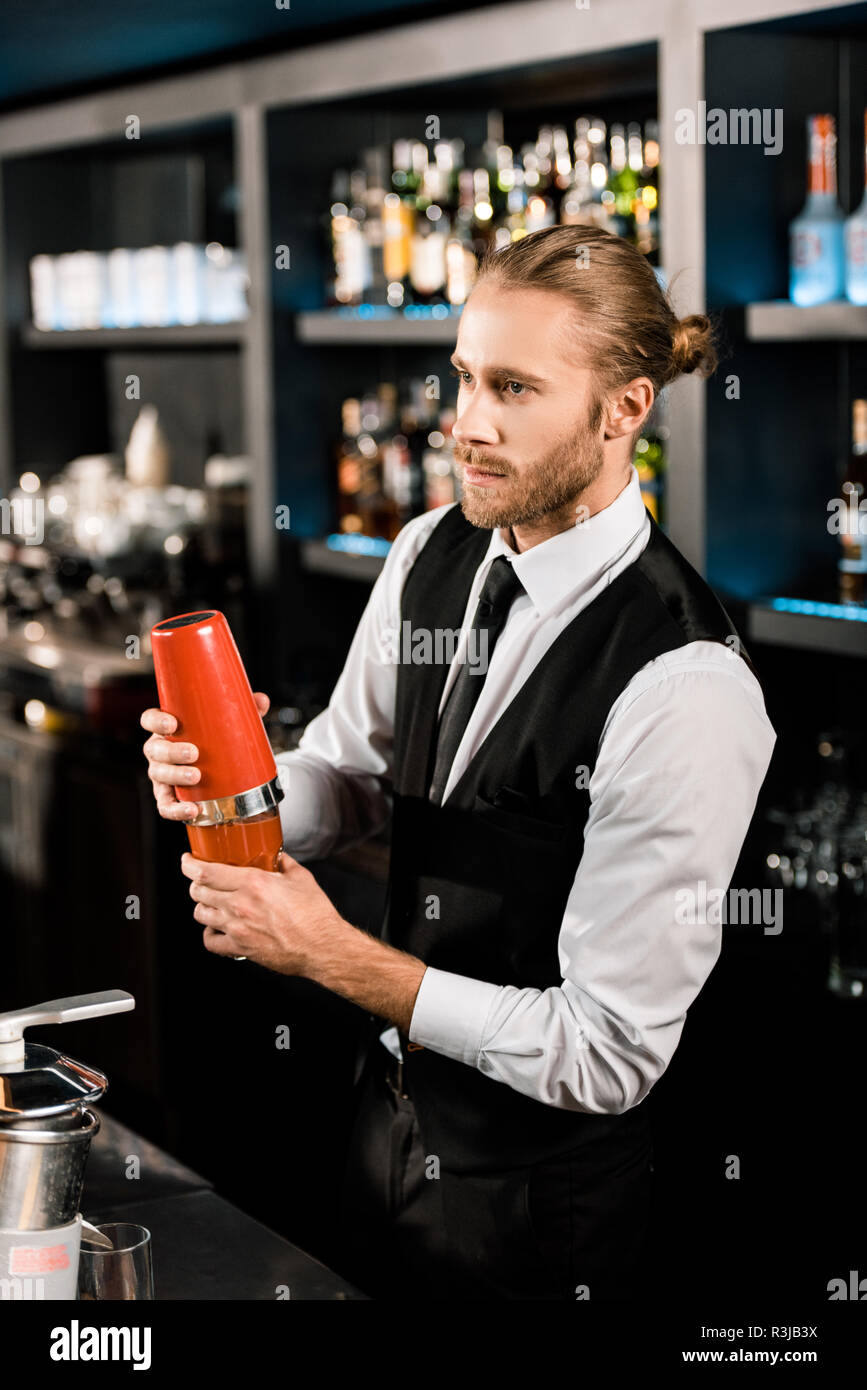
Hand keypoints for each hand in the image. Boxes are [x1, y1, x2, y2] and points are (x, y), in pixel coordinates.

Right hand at [140, 692, 269, 820]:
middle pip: (155, 749)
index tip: (172, 723)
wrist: (215, 766)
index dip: (156, 721)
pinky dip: (176, 810)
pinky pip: (165, 805)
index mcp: (166, 728)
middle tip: (195, 753)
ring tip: (197, 777)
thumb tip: (261, 700)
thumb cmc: (212, 739)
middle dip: (172, 751)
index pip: (149, 719)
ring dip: (176, 776)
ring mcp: (160, 773)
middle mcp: (158, 749)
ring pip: (159, 774)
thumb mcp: (224, 721)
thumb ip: (242, 708)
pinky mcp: (166, 795)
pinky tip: (193, 810)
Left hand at [180, 849, 345, 972]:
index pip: (206, 872)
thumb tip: (276, 856)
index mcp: (253, 883)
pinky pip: (210, 941)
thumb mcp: (301, 878)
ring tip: (210, 902)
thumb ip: (284, 863)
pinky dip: (209, 933)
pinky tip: (217, 928)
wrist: (322, 946)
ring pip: (201, 914)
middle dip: (195, 884)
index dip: (189, 865)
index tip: (187, 861)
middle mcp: (240, 904)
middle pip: (198, 891)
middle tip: (200, 881)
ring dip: (202, 905)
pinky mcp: (240, 948)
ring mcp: (237, 928)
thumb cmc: (315, 915)